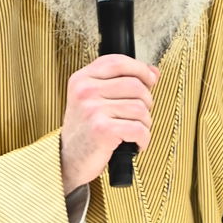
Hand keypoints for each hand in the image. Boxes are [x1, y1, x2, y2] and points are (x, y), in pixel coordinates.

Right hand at [60, 54, 157, 190]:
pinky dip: (143, 139)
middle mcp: (85, 91)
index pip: (118, 62)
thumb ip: (122, 81)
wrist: (69, 160)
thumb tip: (153, 72)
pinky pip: (138, 129)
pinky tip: (135, 143)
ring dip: (144, 124)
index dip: (140, 69)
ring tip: (133, 131)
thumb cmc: (85, 130)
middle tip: (137, 116)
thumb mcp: (95, 99)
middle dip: (146, 103)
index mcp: (82, 79)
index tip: (150, 81)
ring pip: (140, 108)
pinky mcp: (102, 130)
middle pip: (135, 85)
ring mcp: (92, 110)